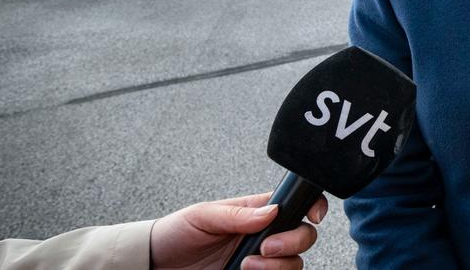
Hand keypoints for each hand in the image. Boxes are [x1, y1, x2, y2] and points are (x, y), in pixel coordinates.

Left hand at [149, 191, 328, 269]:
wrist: (156, 265)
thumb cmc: (177, 233)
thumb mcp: (202, 216)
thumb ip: (237, 214)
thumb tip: (271, 211)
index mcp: (257, 212)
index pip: (296, 205)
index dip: (313, 207)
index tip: (313, 216)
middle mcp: (264, 236)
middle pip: (303, 236)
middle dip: (292, 242)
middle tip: (264, 248)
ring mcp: (260, 261)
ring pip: (294, 263)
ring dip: (277, 265)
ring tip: (247, 266)